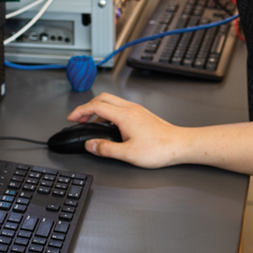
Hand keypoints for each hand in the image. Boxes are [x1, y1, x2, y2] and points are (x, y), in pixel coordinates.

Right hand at [66, 93, 188, 168]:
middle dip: (87, 107)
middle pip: (102, 98)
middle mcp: (130, 109)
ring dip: (97, 109)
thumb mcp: (128, 154)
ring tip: (91, 123)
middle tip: (78, 118)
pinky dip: (108, 112)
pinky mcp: (141, 114)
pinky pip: (119, 107)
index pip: (95, 106)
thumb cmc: (160, 149)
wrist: (180, 145)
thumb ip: (106, 149)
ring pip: (111, 101)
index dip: (80, 111)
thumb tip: (90, 145)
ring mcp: (137, 110)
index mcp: (124, 115)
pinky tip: (109, 125)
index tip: (72, 118)